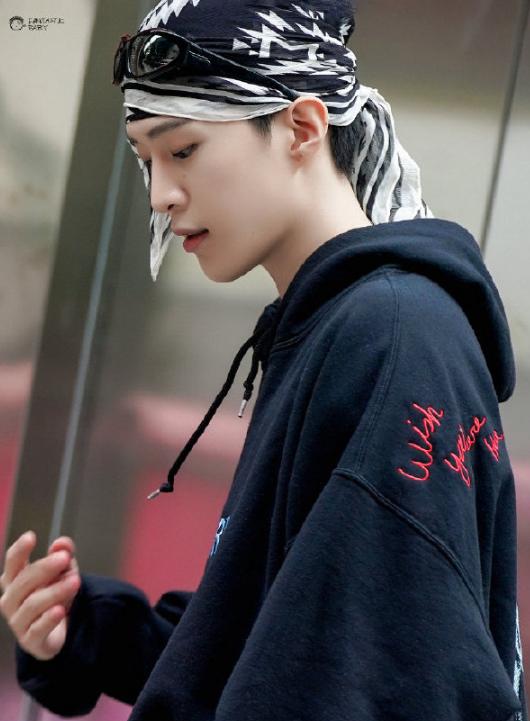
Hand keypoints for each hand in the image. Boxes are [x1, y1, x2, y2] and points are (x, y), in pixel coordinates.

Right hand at [0, 531, 80, 659]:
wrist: (57, 631)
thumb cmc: (54, 594)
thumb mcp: (63, 571)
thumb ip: (63, 554)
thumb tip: (62, 543)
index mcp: (14, 580)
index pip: (12, 563)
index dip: (20, 550)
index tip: (31, 536)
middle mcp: (10, 600)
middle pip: (23, 581)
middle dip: (45, 568)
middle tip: (65, 558)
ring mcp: (18, 621)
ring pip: (32, 604)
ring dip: (55, 591)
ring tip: (75, 581)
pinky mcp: (30, 641)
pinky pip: (38, 629)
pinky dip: (49, 619)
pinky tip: (60, 610)